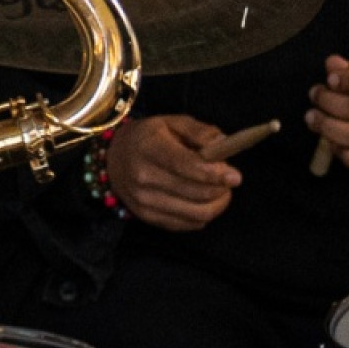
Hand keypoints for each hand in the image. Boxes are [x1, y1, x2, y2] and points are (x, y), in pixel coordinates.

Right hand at [104, 115, 239, 231]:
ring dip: (217, 204)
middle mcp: (143, 178)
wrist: (113, 158)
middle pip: (196, 193)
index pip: (188, 166)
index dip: (216, 174)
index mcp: (149, 148)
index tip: (235, 176)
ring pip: (196, 214)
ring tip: (220, 191)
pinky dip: (203, 215)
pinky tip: (203, 201)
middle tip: (228, 179)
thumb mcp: (171, 122)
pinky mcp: (148, 218)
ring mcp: (144, 201)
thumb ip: (199, 131)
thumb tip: (224, 145)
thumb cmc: (149, 138)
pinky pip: (188, 225)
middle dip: (221, 188)